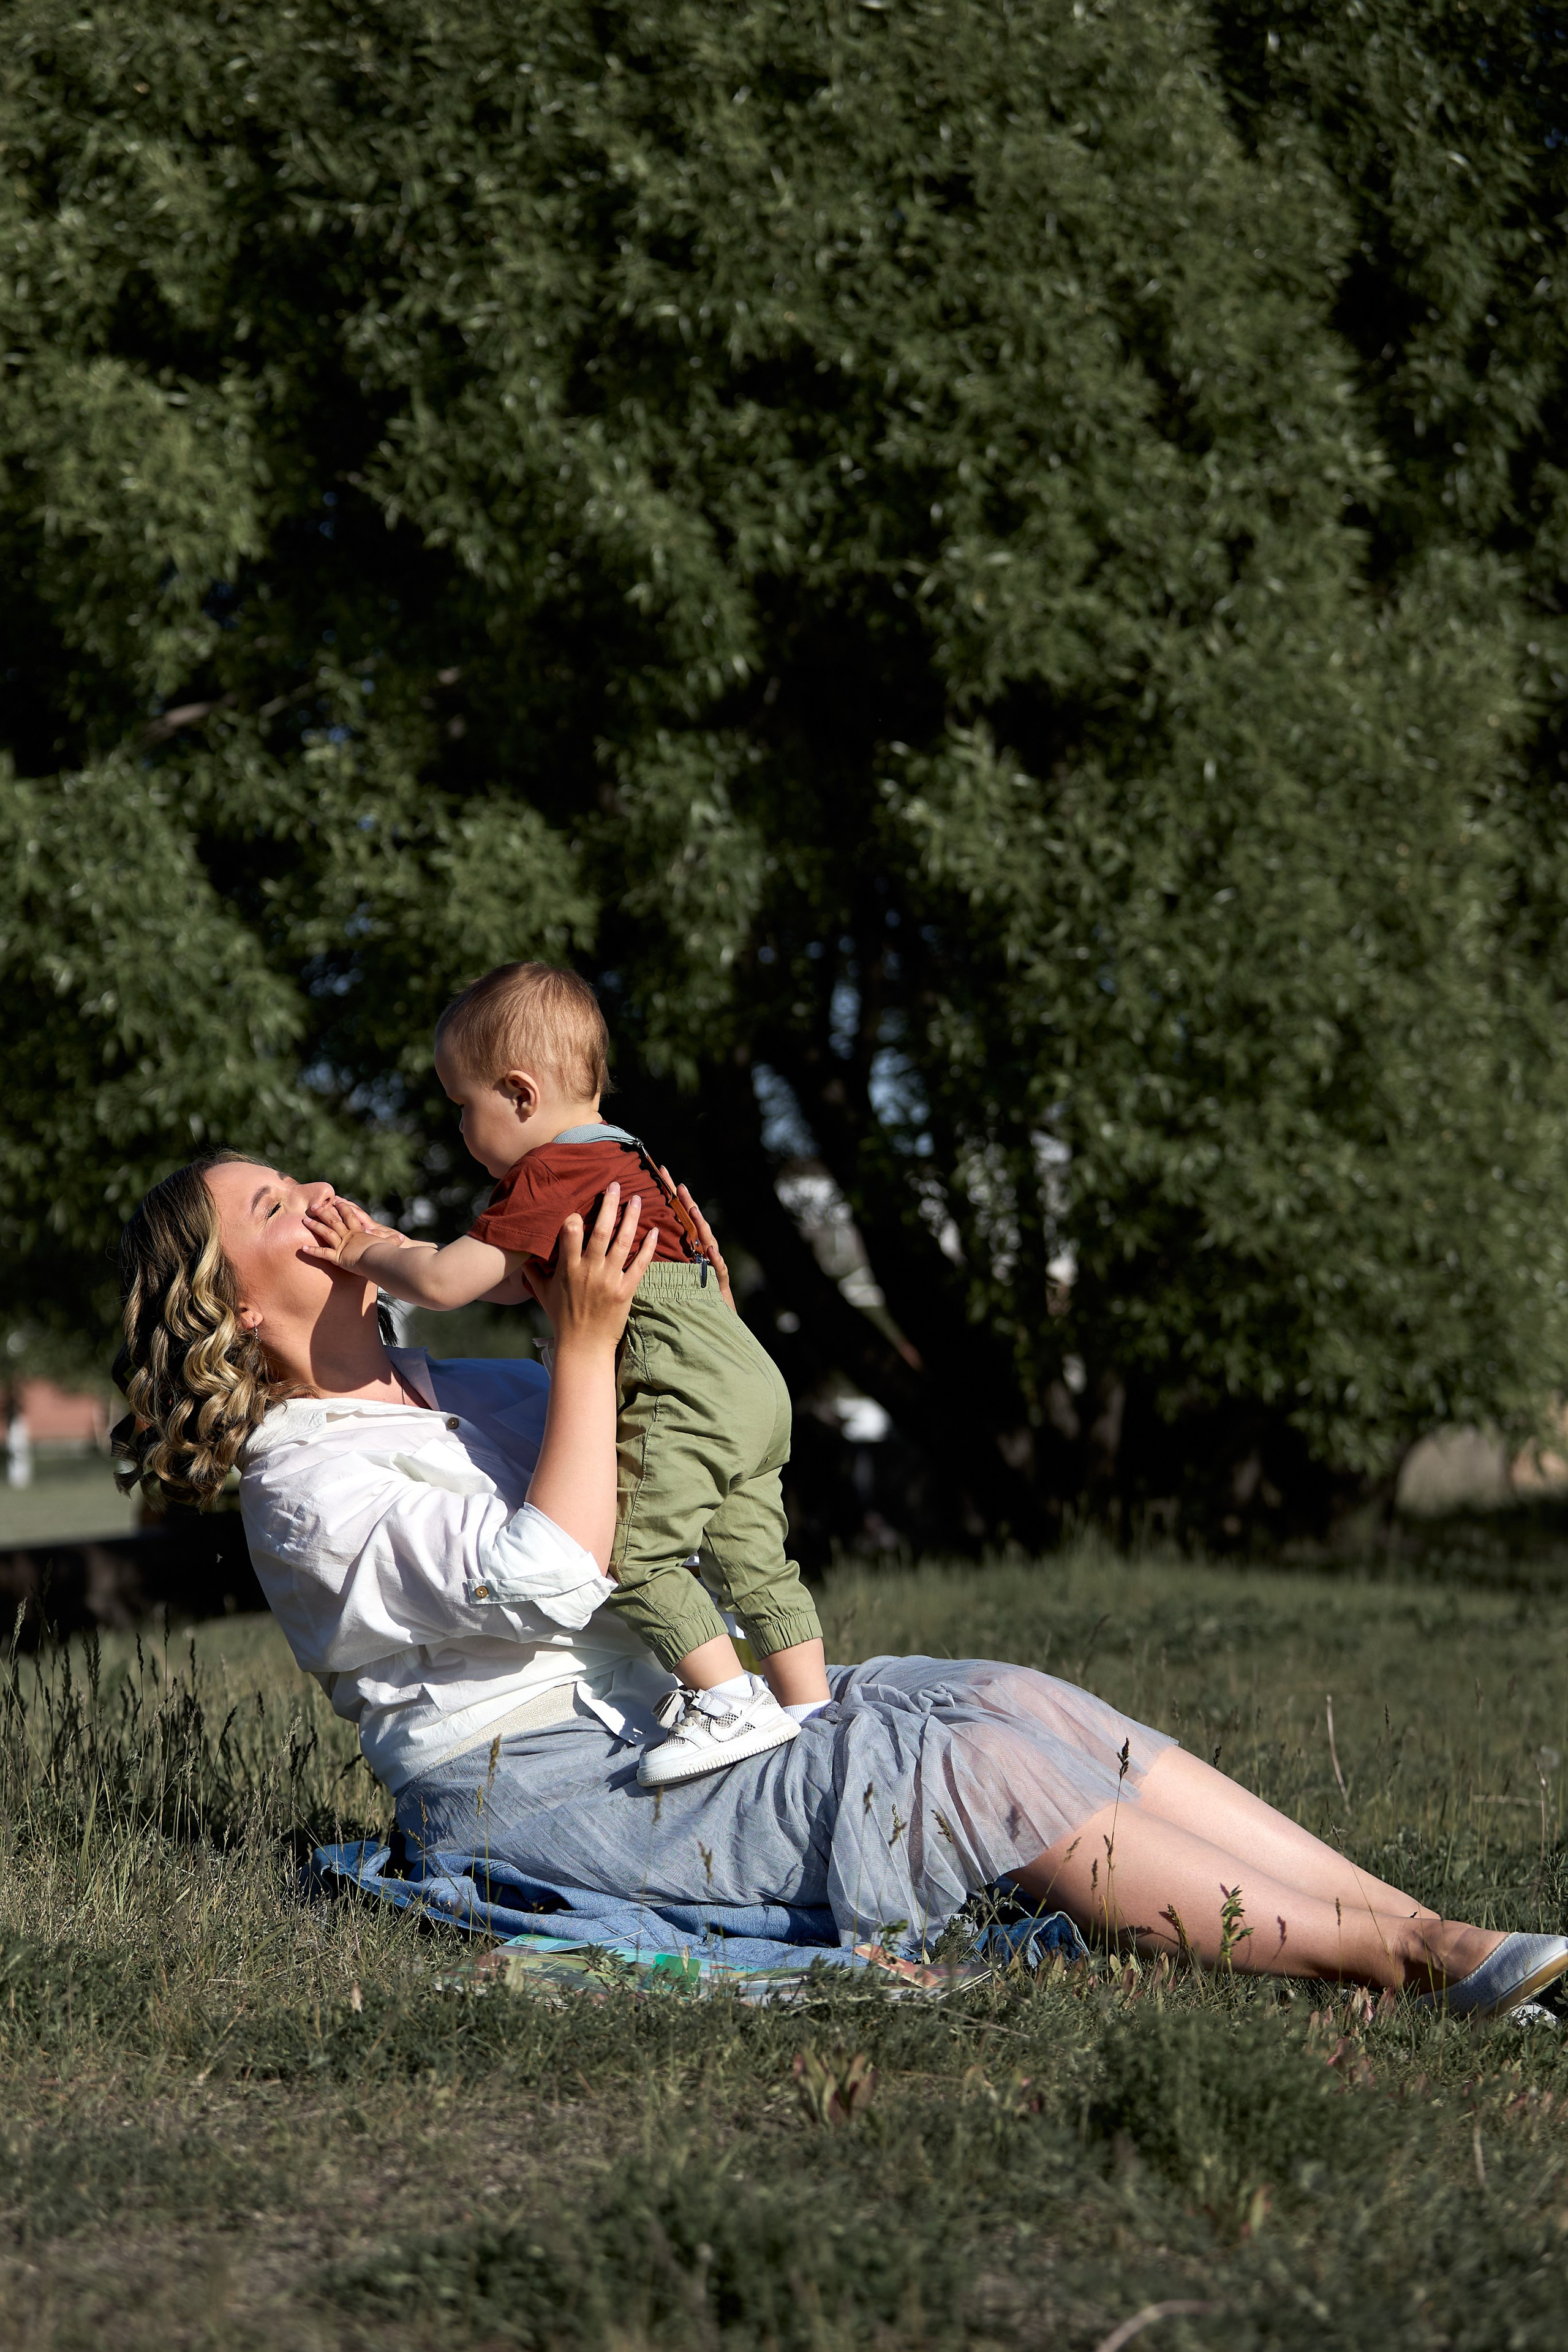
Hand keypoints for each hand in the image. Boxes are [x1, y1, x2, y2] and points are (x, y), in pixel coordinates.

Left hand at [301, 1194, 397, 1270]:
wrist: (381, 1259)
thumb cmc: (387, 1253)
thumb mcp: (389, 1245)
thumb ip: (392, 1242)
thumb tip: (401, 1239)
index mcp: (361, 1232)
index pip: (351, 1216)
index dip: (344, 1208)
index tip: (337, 1200)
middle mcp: (349, 1236)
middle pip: (334, 1220)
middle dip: (324, 1212)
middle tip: (315, 1206)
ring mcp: (343, 1245)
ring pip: (326, 1232)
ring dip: (315, 1226)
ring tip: (305, 1220)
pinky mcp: (338, 1256)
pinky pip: (323, 1253)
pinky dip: (312, 1251)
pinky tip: (303, 1248)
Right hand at [530, 1182, 657, 1351]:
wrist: (583, 1346)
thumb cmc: (562, 1319)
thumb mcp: (543, 1294)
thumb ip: (534, 1272)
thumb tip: (523, 1257)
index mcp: (568, 1268)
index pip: (570, 1233)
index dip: (575, 1216)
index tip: (581, 1204)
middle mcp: (588, 1270)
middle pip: (600, 1230)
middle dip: (608, 1205)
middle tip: (614, 1185)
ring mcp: (609, 1280)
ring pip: (622, 1242)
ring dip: (631, 1218)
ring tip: (637, 1199)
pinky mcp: (626, 1290)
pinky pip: (640, 1263)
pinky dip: (648, 1246)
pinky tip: (654, 1230)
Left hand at [661, 1172, 736, 1311]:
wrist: (708, 1325)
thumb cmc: (686, 1303)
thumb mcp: (671, 1278)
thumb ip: (658, 1258)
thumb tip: (637, 1240)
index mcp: (685, 1251)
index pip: (675, 1220)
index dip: (669, 1199)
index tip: (659, 1176)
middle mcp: (699, 1254)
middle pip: (692, 1224)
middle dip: (684, 1203)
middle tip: (676, 1183)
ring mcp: (711, 1267)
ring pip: (707, 1242)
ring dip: (700, 1226)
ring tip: (692, 1209)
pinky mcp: (720, 1283)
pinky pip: (718, 1270)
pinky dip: (715, 1260)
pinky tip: (710, 1250)